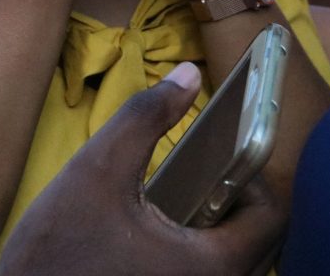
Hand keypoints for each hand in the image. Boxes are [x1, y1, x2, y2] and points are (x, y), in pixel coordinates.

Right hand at [0, 62, 283, 275]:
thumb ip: (144, 117)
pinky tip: (156, 229)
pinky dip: (198, 247)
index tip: (216, 156)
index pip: (271, 215)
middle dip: (234, 198)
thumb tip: (187, 74)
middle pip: (259, 240)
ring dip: (218, 224)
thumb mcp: (96, 168)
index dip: (251, 173)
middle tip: (198, 172)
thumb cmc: (58, 245)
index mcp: (211, 265)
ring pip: (235, 261)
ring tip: (178, 197)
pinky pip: (208, 273)